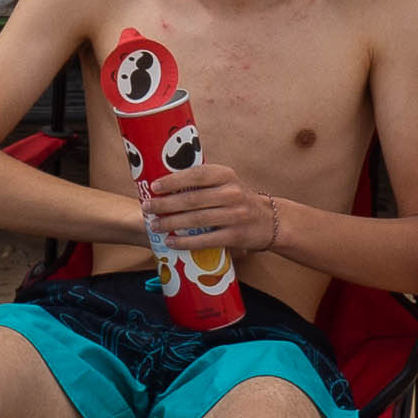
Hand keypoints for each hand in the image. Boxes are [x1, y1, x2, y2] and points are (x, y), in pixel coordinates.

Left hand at [146, 162, 288, 264]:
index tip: (154, 187)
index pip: (196, 174)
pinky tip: (171, 242)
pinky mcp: (235, 236)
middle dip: (166, 204)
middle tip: (147, 207)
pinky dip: (185, 242)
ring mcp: (235, 215)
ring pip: (196, 220)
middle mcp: (232, 193)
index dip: (173, 181)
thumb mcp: (226, 183)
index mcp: (226, 175)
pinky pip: (205, 240)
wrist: (270, 221)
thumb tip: (164, 184)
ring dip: (171, 223)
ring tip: (154, 225)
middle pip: (192, 199)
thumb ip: (203, 182)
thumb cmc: (238, 199)